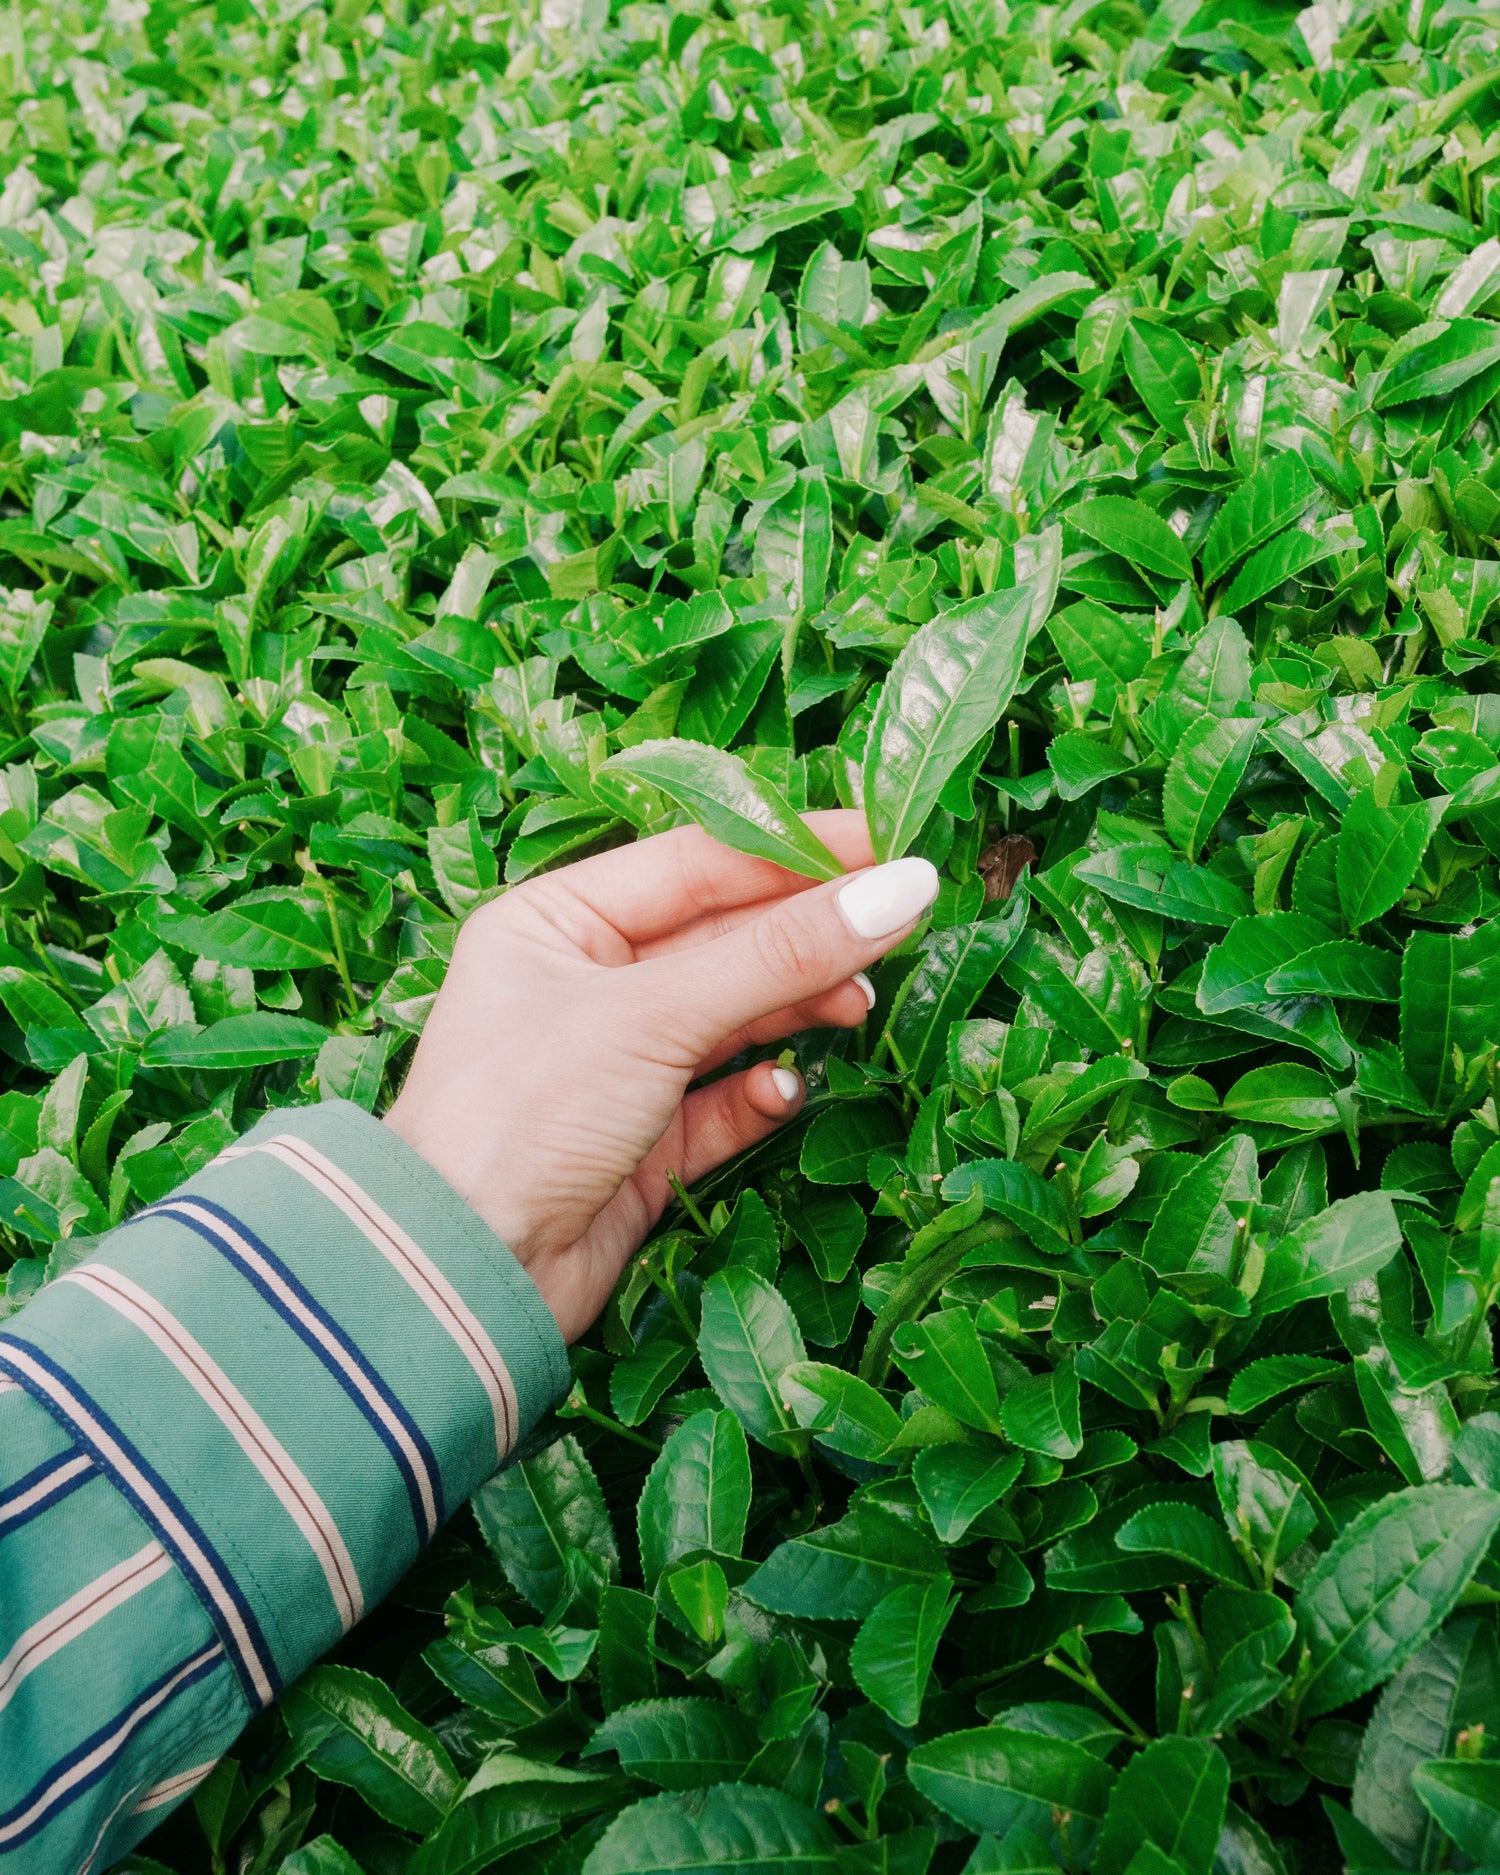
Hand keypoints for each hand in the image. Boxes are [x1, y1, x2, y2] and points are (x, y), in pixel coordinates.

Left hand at [383, 812, 939, 1341]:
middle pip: (720, 937)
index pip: (696, 862)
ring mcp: (612, 1064)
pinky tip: (785, 1090)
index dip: (795, 850)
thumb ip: (780, 954)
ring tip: (856, 1007)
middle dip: (805, 934)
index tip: (889, 845)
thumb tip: (901, 888)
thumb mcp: (654, 1015)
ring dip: (794, 1008)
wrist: (462, 1275)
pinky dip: (759, 1092)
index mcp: (557, 920)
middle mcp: (582, 982)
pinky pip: (720, 1100)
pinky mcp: (639, 1143)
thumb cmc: (522, 1113)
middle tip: (898, 927)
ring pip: (729, 1016)